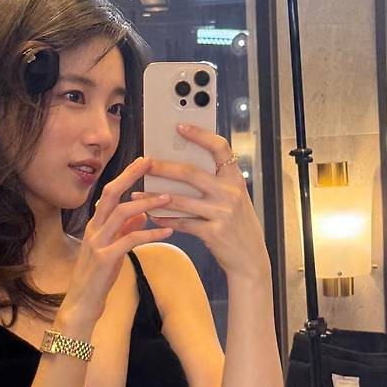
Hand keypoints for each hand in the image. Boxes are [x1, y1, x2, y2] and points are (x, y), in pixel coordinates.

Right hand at [62, 156, 172, 323]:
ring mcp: (97, 243)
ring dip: (147, 203)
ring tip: (168, 197)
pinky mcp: (105, 259)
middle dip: (131, 176)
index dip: (126, 176)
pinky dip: (150, 233)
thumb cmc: (98, 277)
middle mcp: (94, 229)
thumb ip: (125, 230)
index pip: (110, 193)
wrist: (82, 303)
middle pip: (111, 195)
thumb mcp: (113, 249)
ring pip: (121, 214)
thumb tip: (143, 214)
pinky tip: (168, 231)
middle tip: (152, 163)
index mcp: (95, 225)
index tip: (143, 161)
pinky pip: (130, 240)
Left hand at [144, 124, 270, 282]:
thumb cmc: (238, 226)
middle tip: (144, 163)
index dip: (200, 135)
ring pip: (180, 200)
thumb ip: (215, 184)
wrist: (250, 259)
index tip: (179, 127)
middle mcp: (230, 193)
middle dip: (163, 167)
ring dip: (154, 197)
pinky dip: (164, 219)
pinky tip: (151, 216)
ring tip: (136, 195)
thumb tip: (180, 169)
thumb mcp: (234, 199)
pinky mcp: (212, 233)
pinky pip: (181, 223)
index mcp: (235, 179)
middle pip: (190, 173)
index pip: (220, 148)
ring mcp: (222, 213)